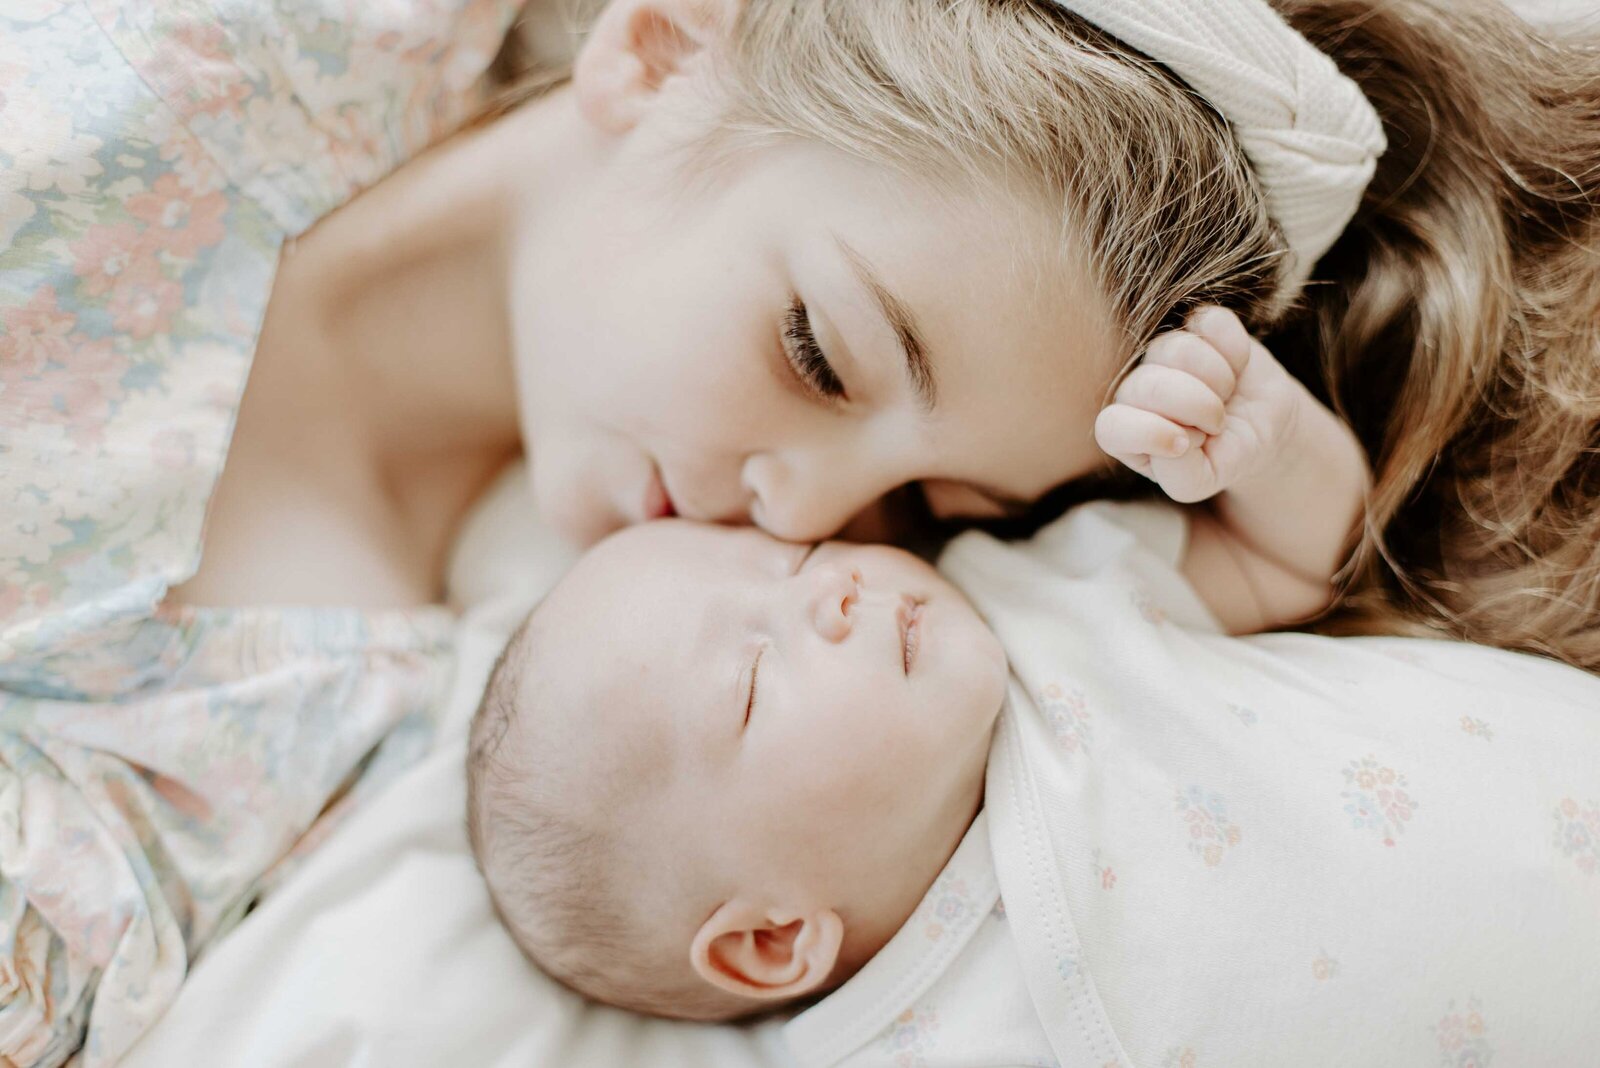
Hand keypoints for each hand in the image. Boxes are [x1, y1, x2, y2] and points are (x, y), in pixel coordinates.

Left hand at [1094, 307, 1303, 504]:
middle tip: (1216, 423)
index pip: (1112, 426)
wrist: (1266, 427)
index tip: (1184, 444)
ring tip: (1225, 396)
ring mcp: (1163, 353)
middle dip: (1196, 407)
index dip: (1150, 433)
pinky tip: (1237, 368)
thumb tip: (1172, 441)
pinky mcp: (1196, 325)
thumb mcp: (1203, 482)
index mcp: (1125, 432)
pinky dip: (1235, 349)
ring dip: (1219, 379)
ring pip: (1179, 349)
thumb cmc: (1225, 456)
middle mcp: (1135, 389)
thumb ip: (1180, 476)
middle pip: (1148, 385)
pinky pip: (1210, 323)